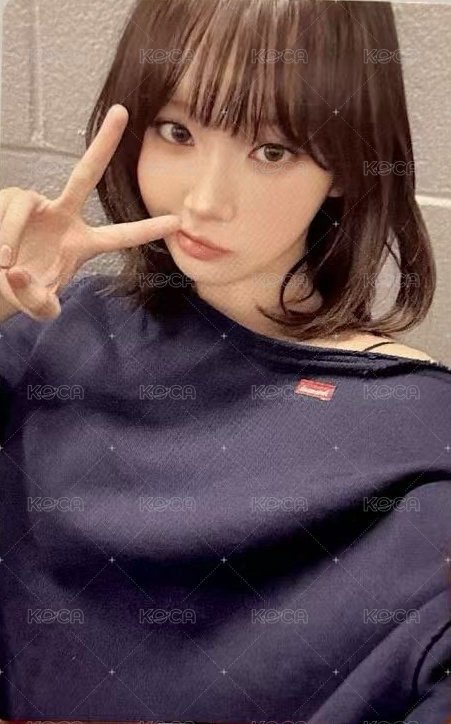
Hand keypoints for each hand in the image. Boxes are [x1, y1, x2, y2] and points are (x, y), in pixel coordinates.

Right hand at [0, 104, 180, 320]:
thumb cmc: (25, 289)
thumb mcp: (39, 306)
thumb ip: (40, 304)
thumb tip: (20, 274)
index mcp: (81, 243)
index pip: (120, 236)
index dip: (147, 229)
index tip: (178, 221)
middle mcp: (63, 216)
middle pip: (86, 174)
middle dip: (104, 143)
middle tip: (122, 111)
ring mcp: (36, 205)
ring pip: (25, 207)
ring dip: (10, 238)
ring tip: (3, 264)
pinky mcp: (7, 200)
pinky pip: (6, 212)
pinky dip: (0, 236)